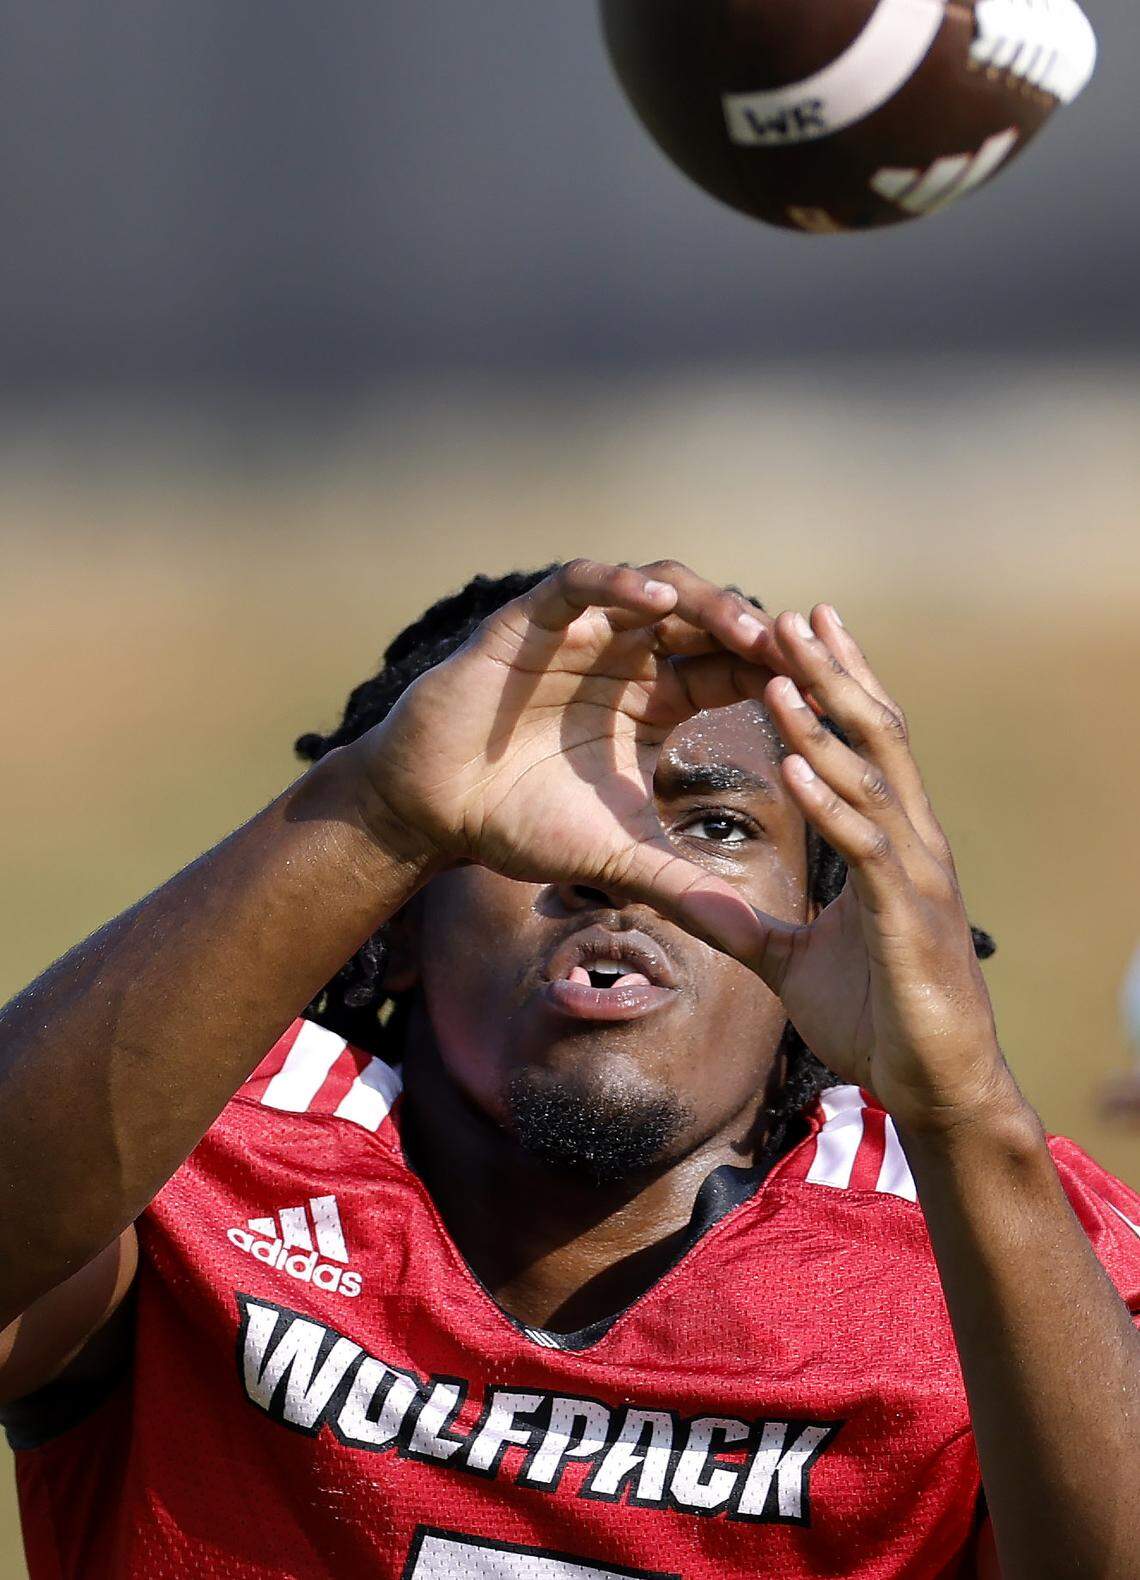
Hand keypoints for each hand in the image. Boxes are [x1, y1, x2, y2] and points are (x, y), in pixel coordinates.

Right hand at [351, 560, 774, 954]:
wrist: (433, 810)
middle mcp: (626, 659)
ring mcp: (581, 633)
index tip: (828, 700)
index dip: (778, 680)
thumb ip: (683, 886)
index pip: (731, 673)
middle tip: (804, 660)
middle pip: (707, 624)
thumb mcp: (618, 855)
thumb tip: (751, 938)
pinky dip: (620, 586)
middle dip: (757, 636)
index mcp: (655, 702)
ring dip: (707, 605)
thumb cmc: (520, 824)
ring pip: (657, 591)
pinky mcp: (530, 620)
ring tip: (749, 631)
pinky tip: (658, 602)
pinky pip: (581, 583)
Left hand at [748, 608, 1016, 1132]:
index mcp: (889, 844)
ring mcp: (915, 876)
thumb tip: (693, 903)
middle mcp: (911, 844)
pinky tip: (793, 764)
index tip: (794, 635)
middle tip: (791, 613)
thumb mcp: (790, 961)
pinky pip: (867, 846)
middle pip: (873, 737)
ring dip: (823, 723)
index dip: (832, 687)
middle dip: (832, 674)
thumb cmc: (877, 1019)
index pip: (862, 745)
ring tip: (780, 669)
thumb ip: (744, 924)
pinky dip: (830, 802)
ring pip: (871, 778)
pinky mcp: (908, 918)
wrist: (931, 1088)